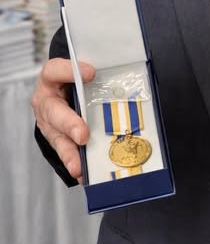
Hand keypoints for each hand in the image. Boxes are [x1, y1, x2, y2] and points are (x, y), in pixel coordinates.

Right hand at [31, 58, 93, 183]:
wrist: (60, 89)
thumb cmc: (75, 79)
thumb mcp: (82, 71)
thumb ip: (98, 72)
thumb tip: (128, 76)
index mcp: (52, 77)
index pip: (55, 70)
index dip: (69, 71)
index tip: (91, 74)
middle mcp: (47, 100)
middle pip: (54, 111)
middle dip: (69, 124)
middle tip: (82, 135)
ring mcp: (49, 121)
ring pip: (57, 137)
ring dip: (69, 152)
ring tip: (78, 166)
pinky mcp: (55, 137)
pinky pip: (64, 151)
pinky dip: (74, 162)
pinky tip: (83, 173)